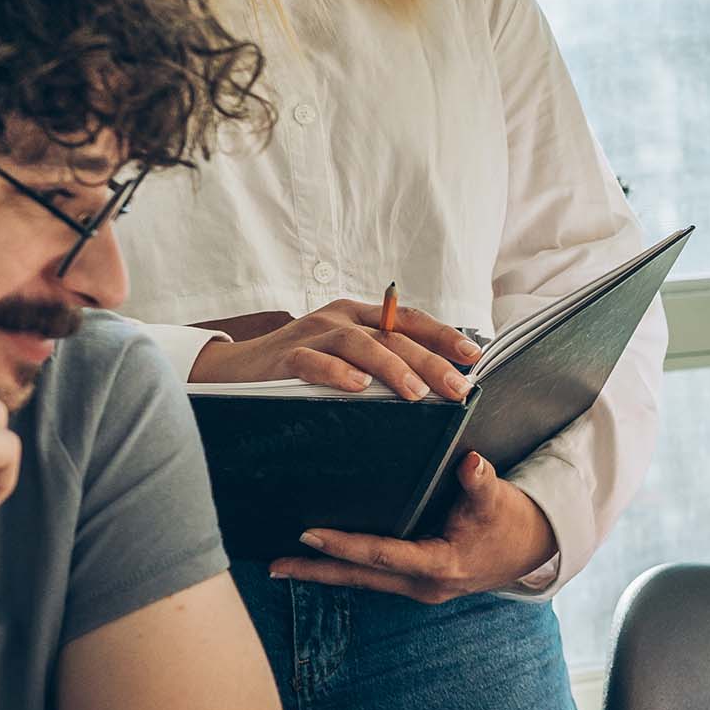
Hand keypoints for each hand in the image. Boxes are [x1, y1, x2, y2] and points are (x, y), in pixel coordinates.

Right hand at [190, 301, 481, 402]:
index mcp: (360, 316)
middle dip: (429, 361)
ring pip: (359, 345)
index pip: (409, 320)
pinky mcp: (285, 356)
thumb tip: (433, 386)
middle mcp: (340, 318)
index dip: (443, 335)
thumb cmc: (301, 368)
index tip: (473, 356)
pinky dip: (336, 373)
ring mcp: (312, 334)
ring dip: (391, 368)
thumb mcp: (346, 358)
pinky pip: (314, 362)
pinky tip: (357, 387)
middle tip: (456, 388)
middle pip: (393, 336)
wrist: (236, 371)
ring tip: (415, 393)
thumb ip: (382, 364)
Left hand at [269, 452, 556, 602]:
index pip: (382, 554)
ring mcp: (419, 587)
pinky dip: (346, 567)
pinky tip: (321, 558)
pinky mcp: (416, 581)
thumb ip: (481, 482)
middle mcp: (424, 583)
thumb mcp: (498, 500)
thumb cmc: (511, 521)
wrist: (532, 549)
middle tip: (274, 564)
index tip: (308, 533)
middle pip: (360, 577)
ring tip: (284, 564)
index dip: (344, 545)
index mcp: (440, 564)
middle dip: (316, 571)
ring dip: (325, 573)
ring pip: (363, 580)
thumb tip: (471, 463)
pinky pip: (373, 575)